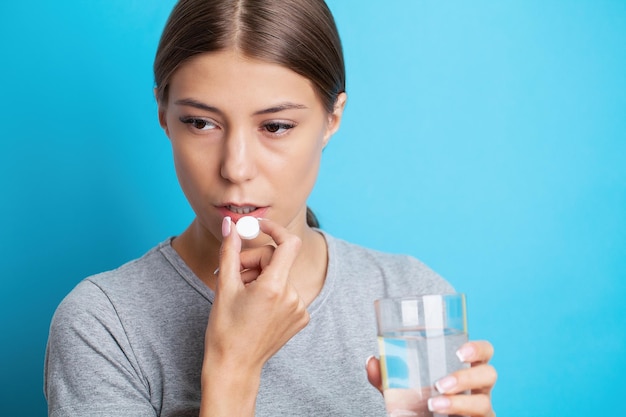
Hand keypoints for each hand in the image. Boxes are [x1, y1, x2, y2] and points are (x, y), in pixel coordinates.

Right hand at [200, 217, 308, 415]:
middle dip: (254, 261)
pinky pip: (287, 292)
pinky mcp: (301, 318)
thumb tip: (231, 224)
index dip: (274, 229)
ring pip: (280, 275)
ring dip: (261, 278)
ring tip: (242, 295)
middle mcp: (293, 297)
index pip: (288, 243)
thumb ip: (230, 251)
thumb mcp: (224, 286)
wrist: (234, 367)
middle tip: (232, 275)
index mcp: (275, 287)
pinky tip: (256, 308)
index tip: (258, 226)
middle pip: (276, 260)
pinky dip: (272, 292)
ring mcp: (299, 309)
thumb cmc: (225, 329)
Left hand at [366, 340, 496, 416]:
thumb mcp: (401, 391)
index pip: (483, 353)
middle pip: (489, 374)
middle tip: (440, 383)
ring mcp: (481, 410)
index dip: (478, 349)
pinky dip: (462, 416)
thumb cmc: (419, 405)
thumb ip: (386, 376)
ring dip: (459, 403)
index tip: (459, 352)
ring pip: (484, 403)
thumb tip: (372, 361)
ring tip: (435, 404)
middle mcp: (478, 389)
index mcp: (464, 370)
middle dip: (466, 377)